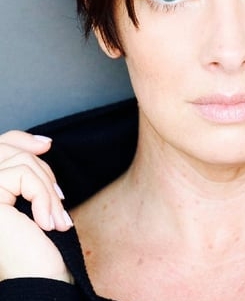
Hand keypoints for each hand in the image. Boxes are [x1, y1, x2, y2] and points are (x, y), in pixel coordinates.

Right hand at [0, 130, 72, 281]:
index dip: (21, 139)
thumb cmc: (36, 247)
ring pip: (22, 163)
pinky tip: (50, 224)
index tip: (47, 146)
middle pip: (8, 150)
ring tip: (58, 219)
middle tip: (60, 200)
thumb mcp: (32, 199)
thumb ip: (27, 171)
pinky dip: (44, 198)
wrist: (38, 282)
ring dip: (48, 191)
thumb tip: (44, 142)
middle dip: (43, 170)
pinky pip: (23, 176)